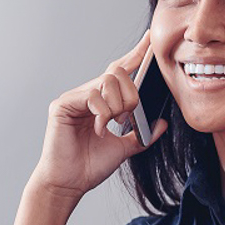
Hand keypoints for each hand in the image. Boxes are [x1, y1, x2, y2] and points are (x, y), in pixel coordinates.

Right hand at [29, 31, 168, 200]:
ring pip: (106, 82)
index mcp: (100, 102)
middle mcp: (85, 95)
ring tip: (110, 126)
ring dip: (117, 106)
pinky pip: (92, 95)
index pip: (119, 71)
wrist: (69, 184)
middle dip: (130, 95)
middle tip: (126, 118)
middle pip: (116, 73)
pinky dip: (102, 113)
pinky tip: (99, 129)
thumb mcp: (124, 149)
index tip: (150, 40)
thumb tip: (161, 124)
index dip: (136, 54)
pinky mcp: (62, 105)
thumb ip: (141, 134)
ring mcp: (73, 98)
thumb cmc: (89, 167)